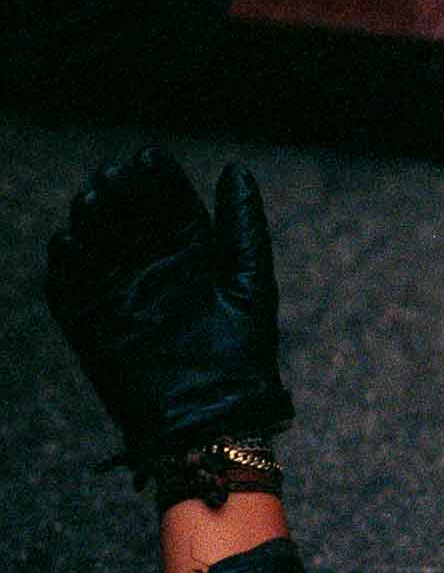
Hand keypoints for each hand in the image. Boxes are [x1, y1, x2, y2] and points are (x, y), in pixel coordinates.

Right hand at [46, 146, 293, 463]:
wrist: (212, 416)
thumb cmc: (242, 352)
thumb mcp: (248, 281)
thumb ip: (241, 224)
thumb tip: (235, 166)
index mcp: (193, 253)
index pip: (167, 203)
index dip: (156, 178)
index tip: (148, 156)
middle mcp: (153, 268)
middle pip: (126, 216)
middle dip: (117, 192)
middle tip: (113, 177)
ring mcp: (118, 293)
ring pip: (93, 242)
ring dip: (90, 219)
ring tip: (93, 201)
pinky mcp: (90, 323)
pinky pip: (67, 287)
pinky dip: (66, 264)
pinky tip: (71, 243)